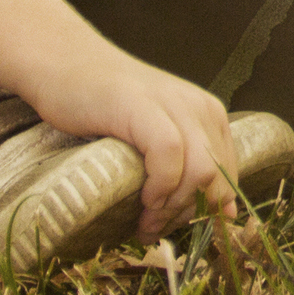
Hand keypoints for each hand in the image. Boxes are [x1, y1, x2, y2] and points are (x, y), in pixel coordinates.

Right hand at [29, 48, 240, 237]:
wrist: (65, 64)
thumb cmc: (105, 108)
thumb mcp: (157, 138)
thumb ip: (190, 169)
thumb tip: (227, 217)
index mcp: (210, 115)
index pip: (228, 178)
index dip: (204, 213)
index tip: (173, 228)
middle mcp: (200, 107)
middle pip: (218, 179)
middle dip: (189, 215)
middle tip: (154, 230)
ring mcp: (174, 104)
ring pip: (201, 171)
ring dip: (174, 207)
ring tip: (145, 222)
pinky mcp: (143, 106)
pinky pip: (169, 155)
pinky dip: (160, 187)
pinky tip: (142, 199)